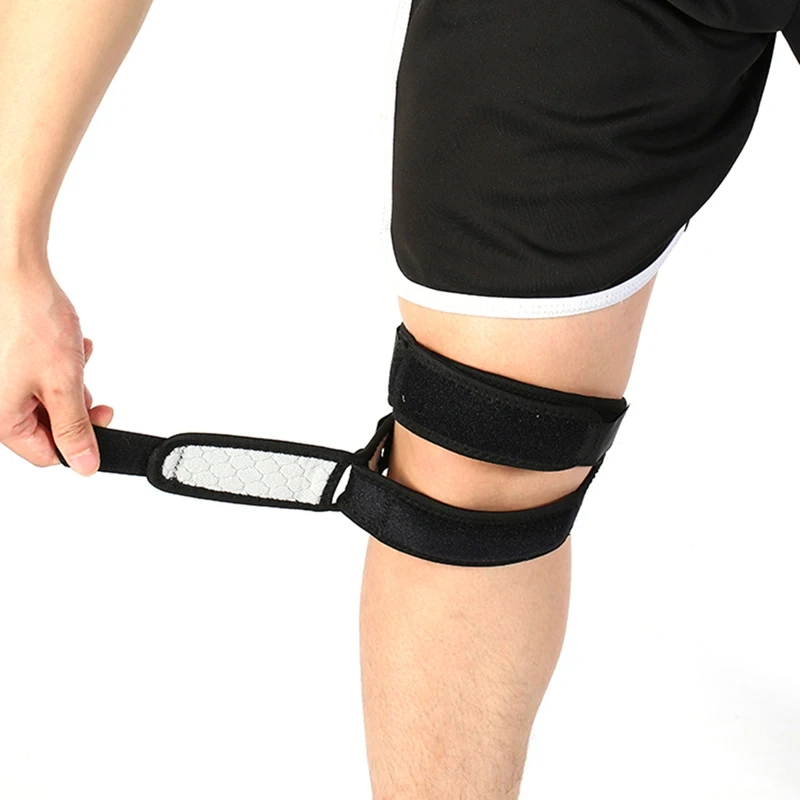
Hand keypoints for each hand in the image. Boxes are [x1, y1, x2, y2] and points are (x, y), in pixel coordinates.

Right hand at [0, 267, 112, 474]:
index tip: (100, 421)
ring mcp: (2, 381)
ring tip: (74, 355)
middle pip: (48, 425)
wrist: (16, 274)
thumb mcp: (63, 385)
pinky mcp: (8, 362)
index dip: (79, 443)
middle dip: (75, 404)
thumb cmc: (30, 321)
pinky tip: (69, 344)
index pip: (46, 454)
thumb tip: (84, 465)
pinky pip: (41, 375)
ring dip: (70, 380)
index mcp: (1, 419)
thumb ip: (75, 430)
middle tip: (87, 387)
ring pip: (49, 398)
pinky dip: (60, 362)